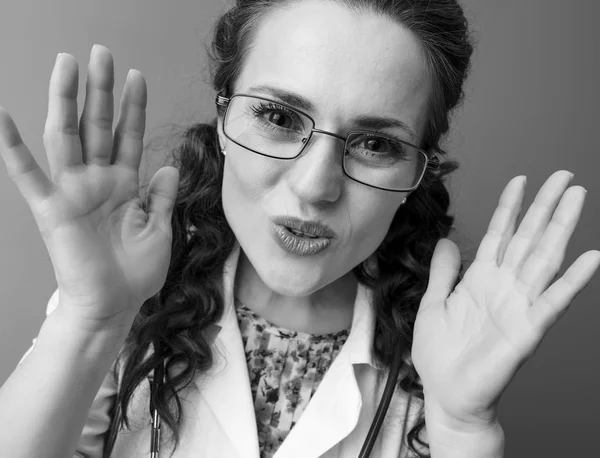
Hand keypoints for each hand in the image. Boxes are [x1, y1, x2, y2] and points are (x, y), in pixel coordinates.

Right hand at [0, 45, 179, 327]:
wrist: (115, 305)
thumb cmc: (136, 273)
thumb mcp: (161, 230)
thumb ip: (163, 197)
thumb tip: (169, 164)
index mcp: (125, 185)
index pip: (129, 136)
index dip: (133, 106)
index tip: (136, 76)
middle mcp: (98, 181)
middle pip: (99, 126)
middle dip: (100, 90)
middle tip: (101, 53)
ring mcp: (74, 191)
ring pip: (69, 136)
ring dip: (67, 101)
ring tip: (68, 64)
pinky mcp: (53, 209)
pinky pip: (28, 175)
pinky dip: (13, 148)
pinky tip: (1, 118)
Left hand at [412, 171, 599, 430]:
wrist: (445, 394)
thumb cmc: (439, 353)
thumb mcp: (434, 303)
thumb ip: (444, 272)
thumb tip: (446, 241)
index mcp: (481, 280)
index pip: (500, 234)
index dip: (510, 207)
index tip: (521, 179)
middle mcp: (503, 287)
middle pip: (528, 238)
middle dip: (544, 206)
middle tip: (564, 176)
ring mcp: (517, 307)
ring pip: (543, 259)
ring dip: (561, 229)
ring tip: (577, 199)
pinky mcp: (526, 332)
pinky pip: (552, 302)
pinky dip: (572, 281)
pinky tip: (591, 258)